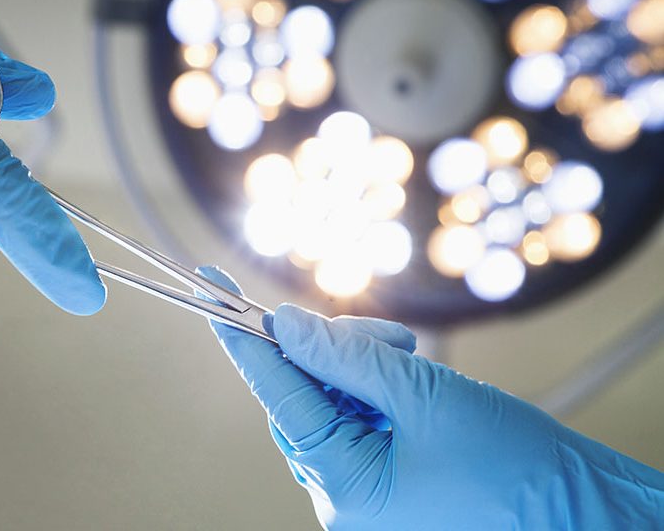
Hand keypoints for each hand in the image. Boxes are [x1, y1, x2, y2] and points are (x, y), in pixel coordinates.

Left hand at [198, 266, 663, 529]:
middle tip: (383, 337)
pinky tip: (411, 375)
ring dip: (359, 367)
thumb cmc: (519, 472)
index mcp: (346, 488)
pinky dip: (374, 389)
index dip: (245, 341)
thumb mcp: (428, 398)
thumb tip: (286, 324)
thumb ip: (349, 359)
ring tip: (413, 357)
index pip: (279, 398)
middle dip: (331, 353)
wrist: (588, 515)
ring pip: (330, 406)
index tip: (212, 293)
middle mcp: (344, 498)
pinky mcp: (385, 481)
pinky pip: (356, 422)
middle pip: (303, 398)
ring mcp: (364, 493)